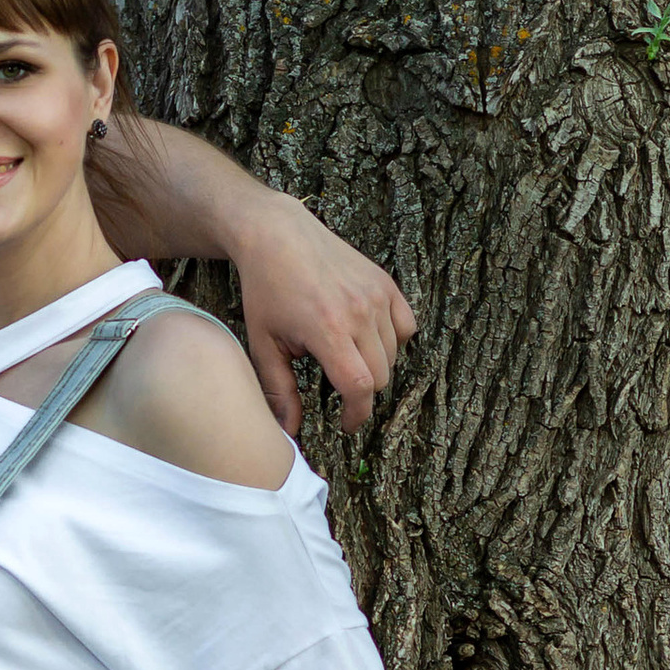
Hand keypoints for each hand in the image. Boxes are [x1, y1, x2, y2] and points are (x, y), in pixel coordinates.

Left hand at [228, 189, 416, 436]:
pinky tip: (367, 338)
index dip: (357, 414)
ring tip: (345, 356)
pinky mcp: (386, 283)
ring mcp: (377, 295)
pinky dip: (393, 340)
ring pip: (394, 354)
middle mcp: (359, 312)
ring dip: (375, 365)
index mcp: (328, 330)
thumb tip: (288, 432)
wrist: (278, 236)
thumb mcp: (264, 344)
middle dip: (362, 390)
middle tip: (339, 386)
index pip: (360, 387)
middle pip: (381, 376)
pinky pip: (405, 326)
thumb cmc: (266, 291)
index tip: (347, 423)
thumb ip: (279, 391)